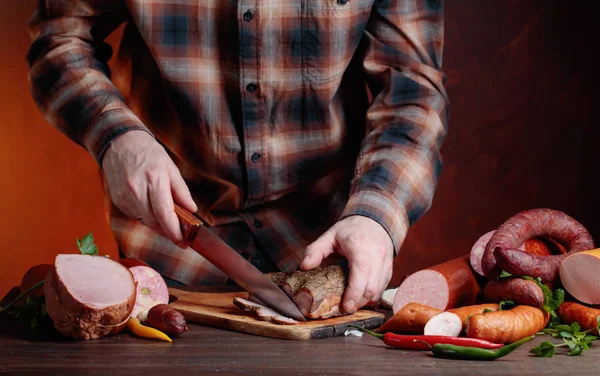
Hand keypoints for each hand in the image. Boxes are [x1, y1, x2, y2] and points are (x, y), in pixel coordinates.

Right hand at [101, 130, 197, 247]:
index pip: (165, 214)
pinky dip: (145, 215)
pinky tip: (149, 205)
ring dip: (157, 224)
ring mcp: (124, 196)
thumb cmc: (148, 153)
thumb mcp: (170, 167)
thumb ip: (181, 191)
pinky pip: (135, 215)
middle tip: (180, 236)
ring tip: (166, 217)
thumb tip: (192, 210)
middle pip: (154, 222)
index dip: (175, 232)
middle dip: (168, 232)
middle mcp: (137, 190)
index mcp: (154, 180)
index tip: (184, 242)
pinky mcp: (117, 200)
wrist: (119, 142)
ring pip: (144, 220)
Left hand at [300, 215, 394, 313]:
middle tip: (344, 308)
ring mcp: (386, 264)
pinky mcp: (389, 271)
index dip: (354, 293)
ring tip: (351, 303)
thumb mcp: (330, 235)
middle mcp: (377, 256)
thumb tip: (304, 266)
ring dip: (365, 302)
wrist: (375, 221)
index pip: (361, 272)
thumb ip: (315, 250)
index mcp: (360, 247)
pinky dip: (372, 297)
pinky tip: (360, 297)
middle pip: (371, 287)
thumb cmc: (351, 230)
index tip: (345, 306)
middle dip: (358, 302)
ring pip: (379, 291)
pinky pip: (382, 289)